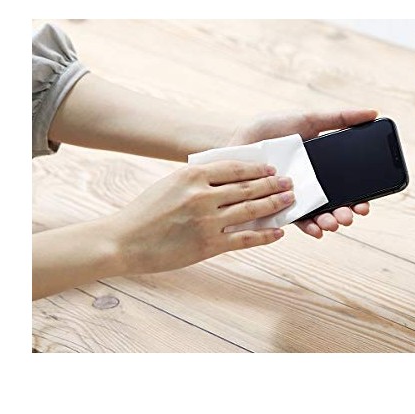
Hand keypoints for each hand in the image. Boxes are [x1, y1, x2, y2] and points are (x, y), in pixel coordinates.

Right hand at [109, 160, 292, 273]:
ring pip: (251, 211)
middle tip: (290, 182)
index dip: (257, 167)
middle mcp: (202, 196)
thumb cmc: (145, 212)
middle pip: (248, 188)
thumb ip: (196, 180)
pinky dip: (265, 236)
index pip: (234, 167)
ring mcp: (207, 222)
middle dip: (273, 184)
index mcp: (191, 175)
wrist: (124, 241)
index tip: (272, 168)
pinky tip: (279, 232)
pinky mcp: (208, 246)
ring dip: (274, 205)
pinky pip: (245, 239)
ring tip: (290, 201)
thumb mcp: (169, 185)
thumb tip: (228, 179)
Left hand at [229, 108, 377, 237]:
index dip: (360, 197)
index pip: (347, 186)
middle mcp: (311, 186)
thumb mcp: (307, 120)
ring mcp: (295, 199)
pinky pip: (296, 222)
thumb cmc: (270, 130)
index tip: (366, 203)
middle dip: (347, 213)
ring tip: (335, 223)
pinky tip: (318, 230)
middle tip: (351, 215)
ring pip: (319, 216)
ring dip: (331, 222)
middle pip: (336, 204)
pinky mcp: (277, 210)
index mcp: (322, 167)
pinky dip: (309, 228)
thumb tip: (374, 113)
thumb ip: (339, 118)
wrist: (237, 143)